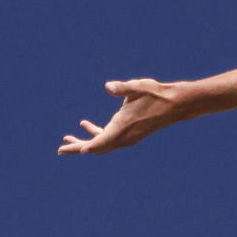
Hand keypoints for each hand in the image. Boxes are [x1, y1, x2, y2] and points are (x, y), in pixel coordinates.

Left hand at [58, 79, 182, 154]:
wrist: (176, 104)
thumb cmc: (157, 94)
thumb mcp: (138, 87)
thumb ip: (122, 88)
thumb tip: (108, 86)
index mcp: (123, 126)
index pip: (99, 142)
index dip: (83, 146)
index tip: (67, 149)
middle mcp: (125, 136)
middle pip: (97, 148)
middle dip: (78, 148)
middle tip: (61, 149)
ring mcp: (128, 137)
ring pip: (102, 145)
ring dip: (85, 142)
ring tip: (68, 136)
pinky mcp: (130, 134)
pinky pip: (109, 140)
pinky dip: (97, 135)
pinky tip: (86, 125)